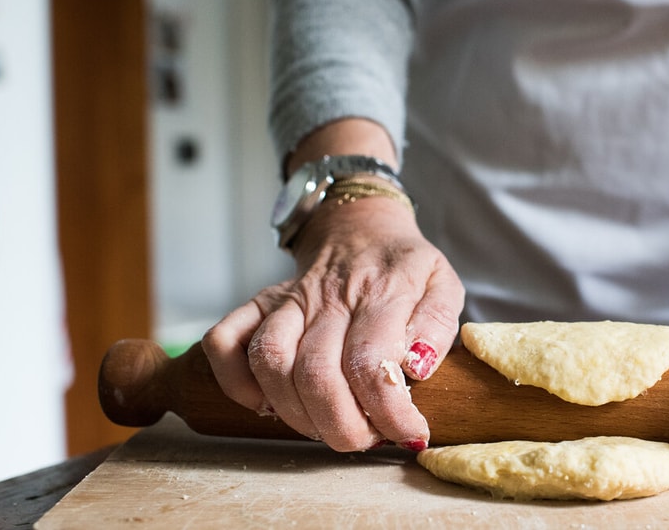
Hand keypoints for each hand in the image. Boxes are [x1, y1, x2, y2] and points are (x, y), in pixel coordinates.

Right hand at [202, 193, 463, 451]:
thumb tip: (417, 367)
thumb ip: (437, 325)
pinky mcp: (258, 304)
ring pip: (270, 363)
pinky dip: (236, 383)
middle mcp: (328, 296)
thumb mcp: (443, 285)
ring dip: (296, 414)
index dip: (389, 413)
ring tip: (328, 427)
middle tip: (368, 439)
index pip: (371, 363)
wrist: (361, 229)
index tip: (409, 435)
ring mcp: (288, 299)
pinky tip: (268, 404)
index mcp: (380, 291)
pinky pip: (224, 341)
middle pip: (316, 374)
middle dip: (343, 427)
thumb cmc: (405, 267)